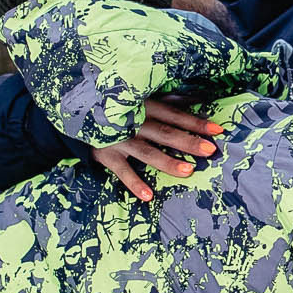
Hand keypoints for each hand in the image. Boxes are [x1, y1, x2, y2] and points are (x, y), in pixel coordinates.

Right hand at [89, 98, 222, 200]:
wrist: (75, 111)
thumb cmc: (114, 105)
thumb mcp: (135, 97)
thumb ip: (160, 101)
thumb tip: (191, 100)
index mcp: (143, 105)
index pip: (174, 115)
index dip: (195, 122)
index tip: (217, 131)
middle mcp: (133, 121)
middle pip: (165, 133)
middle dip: (188, 142)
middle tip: (210, 151)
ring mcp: (119, 139)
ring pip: (147, 152)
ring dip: (167, 162)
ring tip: (188, 171)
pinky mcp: (106, 154)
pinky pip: (122, 171)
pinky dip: (134, 183)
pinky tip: (148, 195)